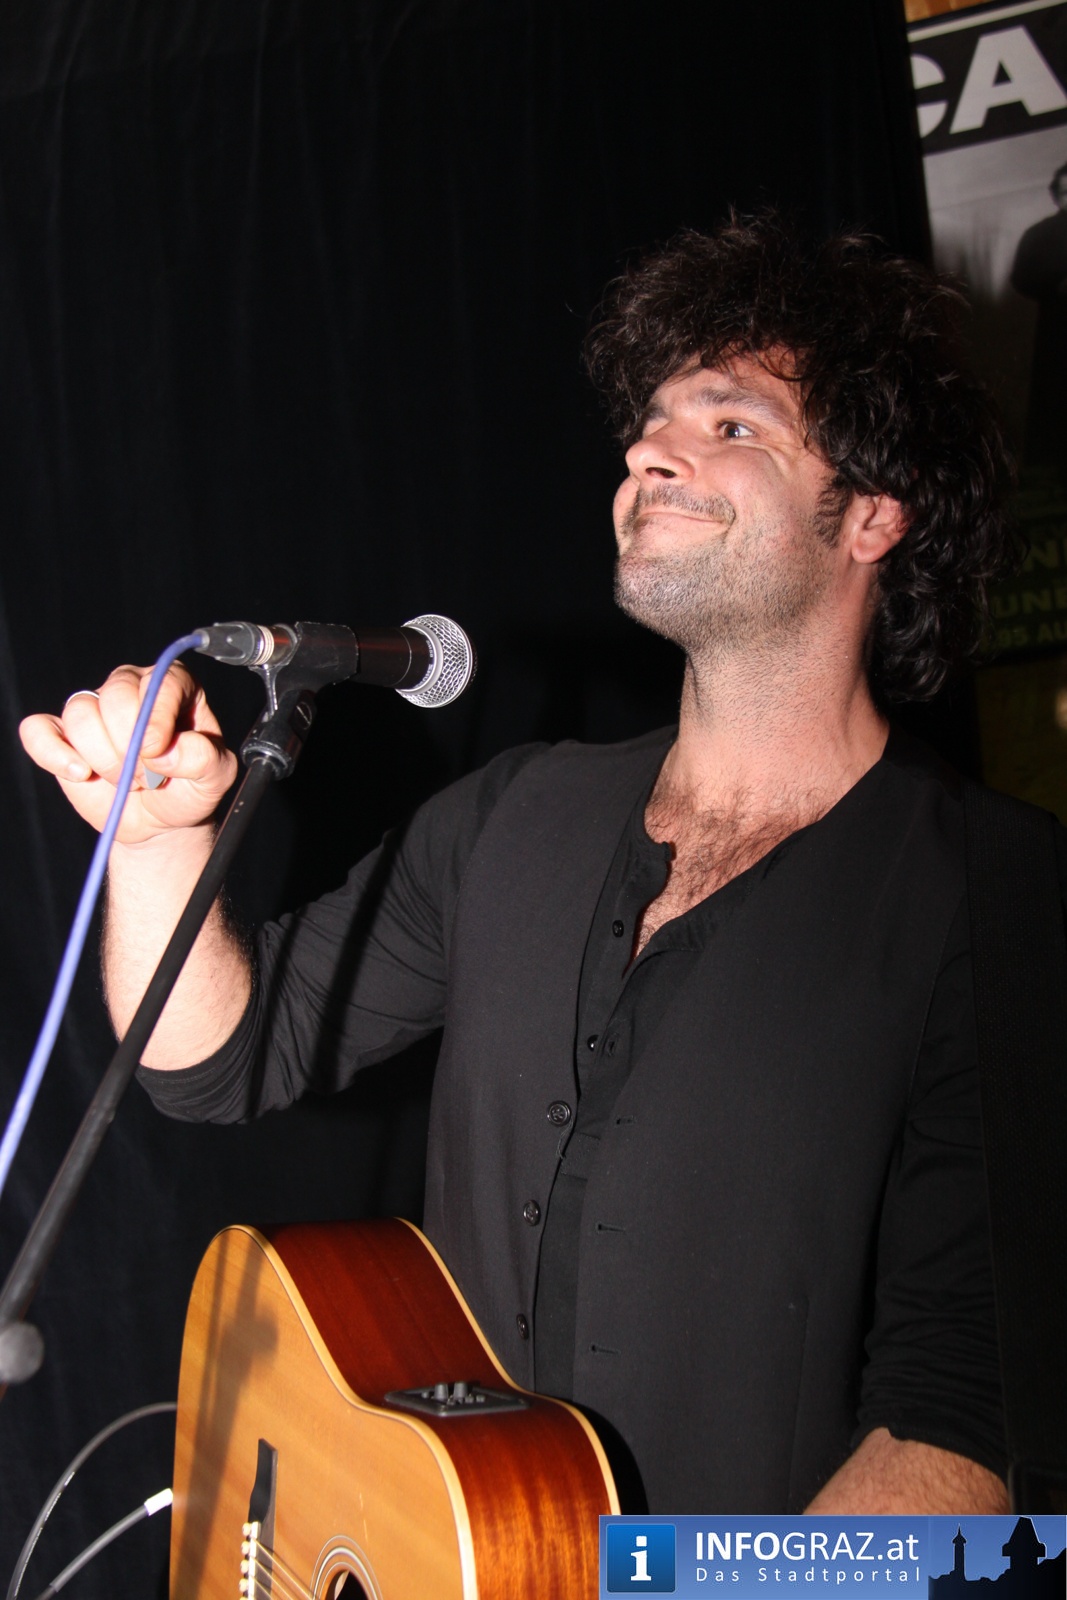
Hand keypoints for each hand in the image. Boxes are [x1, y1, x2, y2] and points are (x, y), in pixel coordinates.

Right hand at [19, 663, 238, 843]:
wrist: (160, 822)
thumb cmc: (189, 789)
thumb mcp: (216, 778)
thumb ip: (203, 759)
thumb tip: (164, 752)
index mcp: (173, 686)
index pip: (160, 681)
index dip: (154, 715)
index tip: (155, 751)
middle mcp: (132, 689)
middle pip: (115, 695)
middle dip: (129, 746)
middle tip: (146, 778)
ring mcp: (95, 710)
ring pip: (80, 714)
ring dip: (103, 758)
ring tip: (126, 782)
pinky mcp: (62, 736)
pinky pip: (39, 730)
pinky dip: (53, 753)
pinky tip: (79, 773)